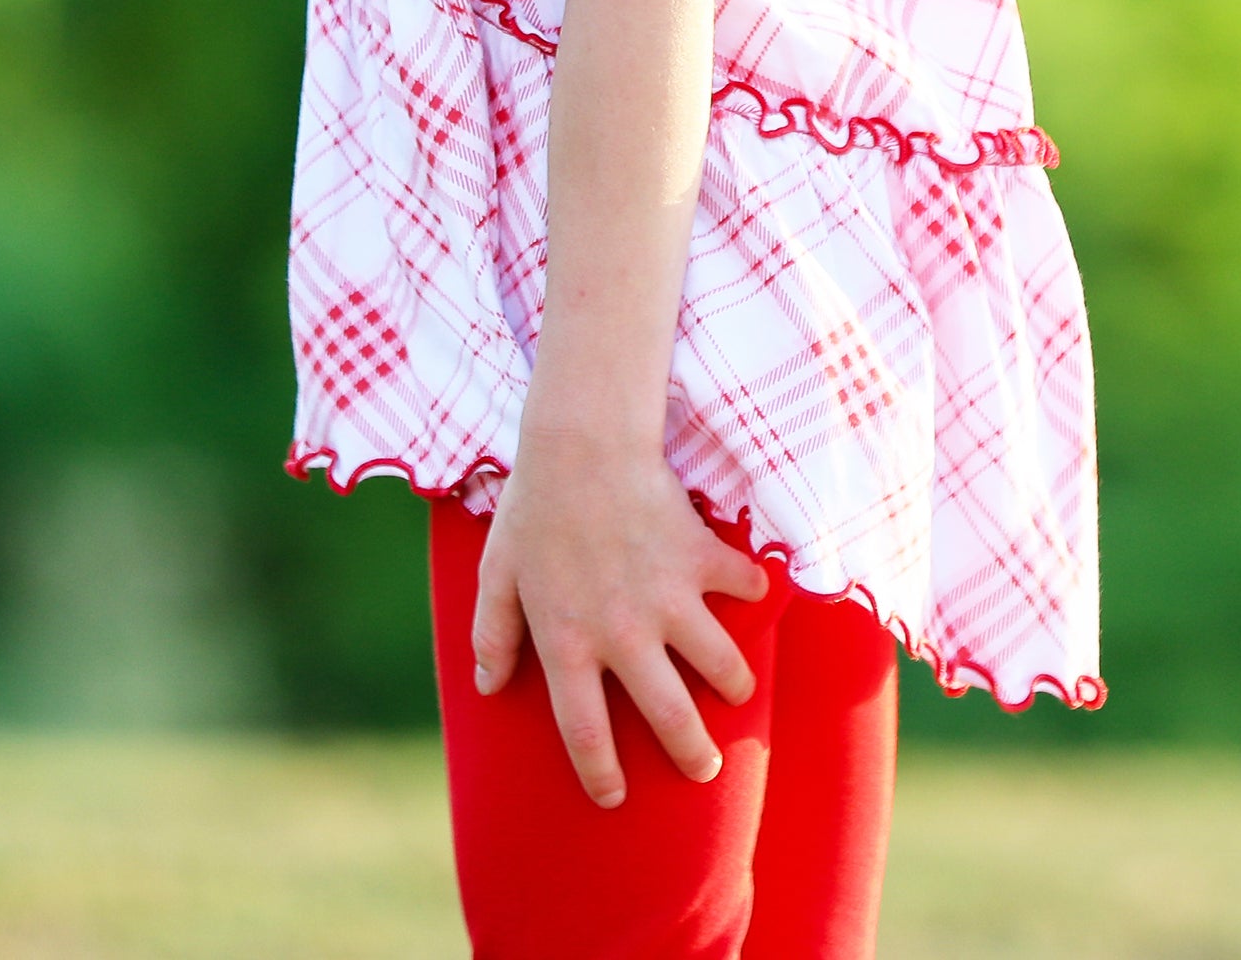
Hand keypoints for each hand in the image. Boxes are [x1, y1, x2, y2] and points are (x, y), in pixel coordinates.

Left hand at [472, 427, 769, 807]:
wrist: (583, 443)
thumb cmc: (533, 506)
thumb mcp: (497, 573)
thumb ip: (491, 631)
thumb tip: (488, 684)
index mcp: (569, 645)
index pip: (585, 733)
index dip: (600, 774)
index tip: (614, 798)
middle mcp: (624, 635)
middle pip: (670, 718)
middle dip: (694, 753)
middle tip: (705, 767)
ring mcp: (669, 599)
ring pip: (721, 667)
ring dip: (734, 687)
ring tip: (737, 694)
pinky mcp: (701, 560)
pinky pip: (743, 587)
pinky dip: (752, 590)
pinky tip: (753, 592)